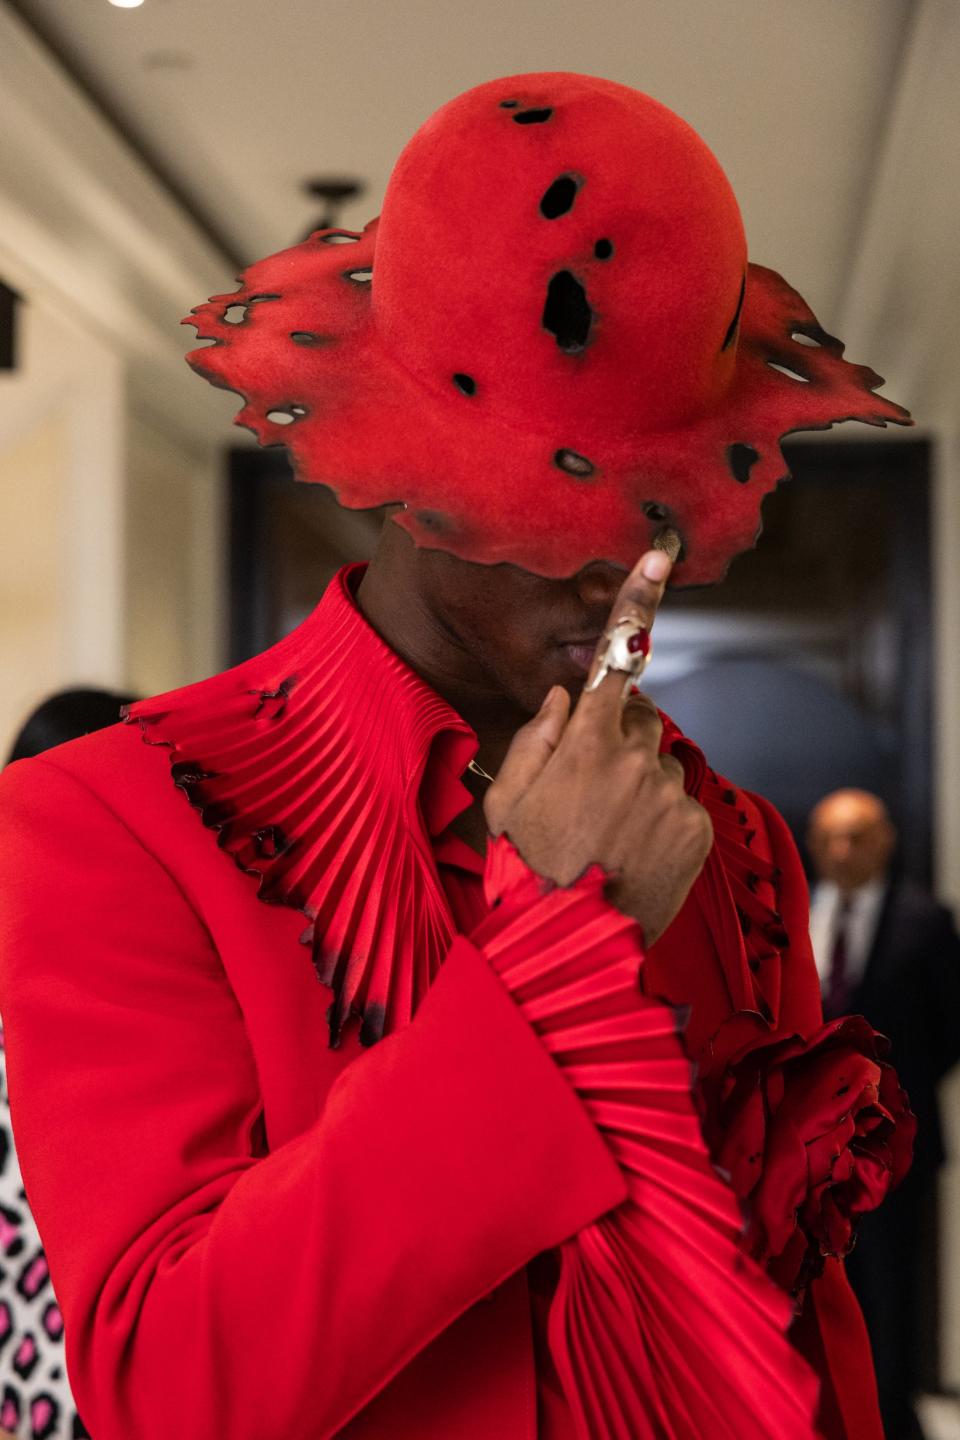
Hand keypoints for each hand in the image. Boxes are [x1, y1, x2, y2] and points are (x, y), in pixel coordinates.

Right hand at [485, 549, 712, 943]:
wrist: (569, 947)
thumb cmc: (525, 870)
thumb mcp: (503, 800)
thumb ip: (534, 737)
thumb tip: (563, 697)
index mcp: (586, 744)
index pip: (616, 659)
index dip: (638, 603)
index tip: (661, 556)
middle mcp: (637, 760)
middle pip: (641, 720)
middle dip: (619, 740)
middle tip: (586, 791)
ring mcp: (671, 796)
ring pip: (660, 766)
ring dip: (639, 785)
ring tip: (607, 834)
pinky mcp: (696, 829)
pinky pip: (680, 804)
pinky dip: (661, 821)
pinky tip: (631, 853)